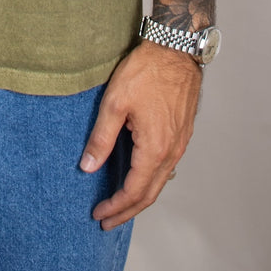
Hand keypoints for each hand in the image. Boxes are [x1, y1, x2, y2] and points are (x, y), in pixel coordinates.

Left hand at [79, 41, 201, 229]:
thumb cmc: (146, 71)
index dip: (115, 206)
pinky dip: (152, 181)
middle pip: (150, 194)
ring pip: (161, 182)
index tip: (98, 213)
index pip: (134, 191)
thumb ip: (101, 138)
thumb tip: (88, 167)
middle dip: (127, 211)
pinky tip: (141, 176)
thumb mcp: (115, 102)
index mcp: (154, 148)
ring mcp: (180, 143)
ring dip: (140, 198)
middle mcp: (171, 151)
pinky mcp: (183, 132)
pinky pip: (168, 167)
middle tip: (107, 221)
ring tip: (122, 205)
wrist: (176, 49)